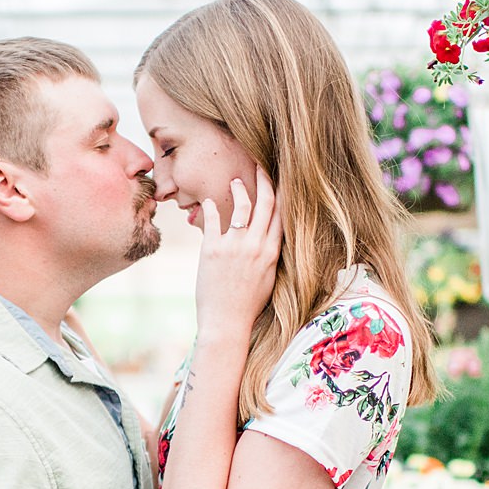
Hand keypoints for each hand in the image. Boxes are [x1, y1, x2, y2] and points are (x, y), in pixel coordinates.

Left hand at [194, 175, 280, 337]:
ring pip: (242, 206)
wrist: (227, 323)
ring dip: (239, 189)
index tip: (279, 178)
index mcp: (272, 252)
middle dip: (264, 180)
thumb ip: (269, 255)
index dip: (281, 192)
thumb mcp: (268, 278)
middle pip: (265, 203)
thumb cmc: (248, 304)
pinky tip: (207, 202)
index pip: (281, 214)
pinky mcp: (212, 250)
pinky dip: (210, 208)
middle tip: (260, 166)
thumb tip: (270, 238)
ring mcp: (234, 247)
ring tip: (235, 181)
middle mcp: (255, 246)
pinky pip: (212, 220)